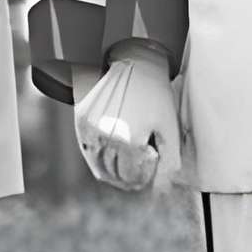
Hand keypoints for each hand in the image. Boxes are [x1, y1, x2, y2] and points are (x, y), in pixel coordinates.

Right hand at [76, 46, 187, 195]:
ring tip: (126, 169)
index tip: (150, 172)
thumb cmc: (155, 94)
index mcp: (130, 141)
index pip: (134, 177)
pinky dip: (98, 161)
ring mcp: (91, 130)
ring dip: (113, 174)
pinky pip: (88, 152)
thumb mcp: (169, 125)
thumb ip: (169, 160)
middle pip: (116, 175)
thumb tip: (163, 188)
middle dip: (130, 178)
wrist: (132, 63)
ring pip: (100, 167)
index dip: (144, 178)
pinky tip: (110, 159)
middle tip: (140, 174)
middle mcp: (107, 138)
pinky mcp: (81, 123)